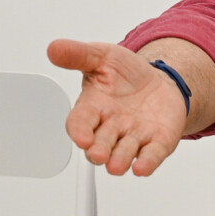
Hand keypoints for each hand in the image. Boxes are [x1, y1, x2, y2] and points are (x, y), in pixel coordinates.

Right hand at [48, 38, 186, 176]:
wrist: (160, 80)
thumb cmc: (126, 74)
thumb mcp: (103, 56)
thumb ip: (79, 54)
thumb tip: (55, 47)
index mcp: (94, 107)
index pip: (80, 122)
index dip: (79, 131)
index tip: (80, 137)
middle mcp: (111, 126)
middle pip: (101, 143)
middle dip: (98, 150)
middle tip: (97, 154)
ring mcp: (134, 136)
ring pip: (124, 152)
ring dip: (119, 160)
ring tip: (116, 166)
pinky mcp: (156, 142)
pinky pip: (151, 155)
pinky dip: (147, 162)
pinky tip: (142, 168)